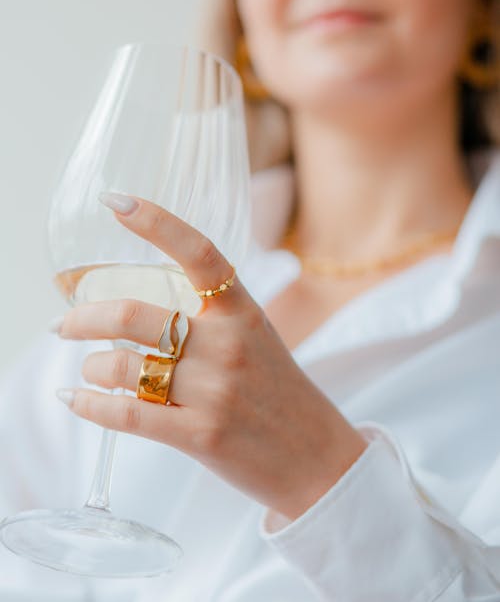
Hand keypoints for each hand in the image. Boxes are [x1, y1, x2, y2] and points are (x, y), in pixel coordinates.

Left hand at [56, 195, 367, 520]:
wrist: (317, 456)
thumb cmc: (278, 390)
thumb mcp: (255, 337)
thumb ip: (208, 317)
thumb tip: (138, 310)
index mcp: (242, 310)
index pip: (198, 252)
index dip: (156, 221)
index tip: (116, 200)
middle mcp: (229, 344)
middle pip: (134, 316)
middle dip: (83, 317)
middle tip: (64, 323)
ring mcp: (215, 391)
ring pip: (123, 367)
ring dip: (92, 366)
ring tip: (90, 368)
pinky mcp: (201, 435)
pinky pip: (127, 415)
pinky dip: (90, 405)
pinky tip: (75, 398)